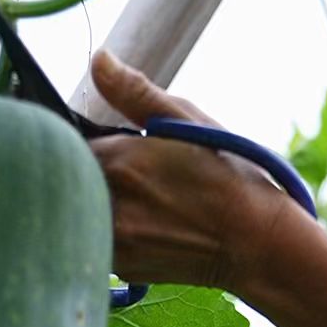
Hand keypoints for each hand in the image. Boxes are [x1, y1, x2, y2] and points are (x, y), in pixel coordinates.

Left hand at [88, 49, 293, 294]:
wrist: (256, 241)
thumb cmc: (229, 176)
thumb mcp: (186, 122)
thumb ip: (134, 92)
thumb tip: (98, 60)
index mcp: (121, 160)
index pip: (70, 143)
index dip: (85, 142)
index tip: (106, 144)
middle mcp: (111, 203)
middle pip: (71, 180)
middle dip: (87, 172)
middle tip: (129, 174)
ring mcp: (116, 240)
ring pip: (81, 211)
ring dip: (94, 201)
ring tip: (138, 198)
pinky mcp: (123, 267)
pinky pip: (97, 240)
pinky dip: (107, 229)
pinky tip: (143, 222)